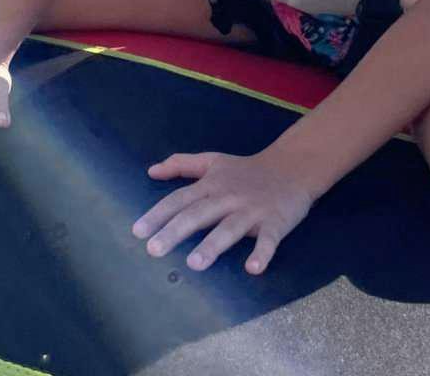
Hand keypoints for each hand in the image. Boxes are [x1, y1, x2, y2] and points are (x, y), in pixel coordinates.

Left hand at [132, 148, 316, 275]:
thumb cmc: (246, 169)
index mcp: (211, 185)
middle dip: (175, 232)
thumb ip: (182, 165)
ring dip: (212, 245)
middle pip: (198, 214)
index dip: (158, 214)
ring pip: (229, 228)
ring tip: (193, 264)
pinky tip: (252, 269)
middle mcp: (228, 197)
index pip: (179, 200)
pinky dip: (262, 253)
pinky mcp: (275, 222)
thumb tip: (151, 171)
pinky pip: (268, 240)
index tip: (137, 232)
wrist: (292, 167)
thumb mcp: (213, 161)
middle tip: (154, 251)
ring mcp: (252, 210)